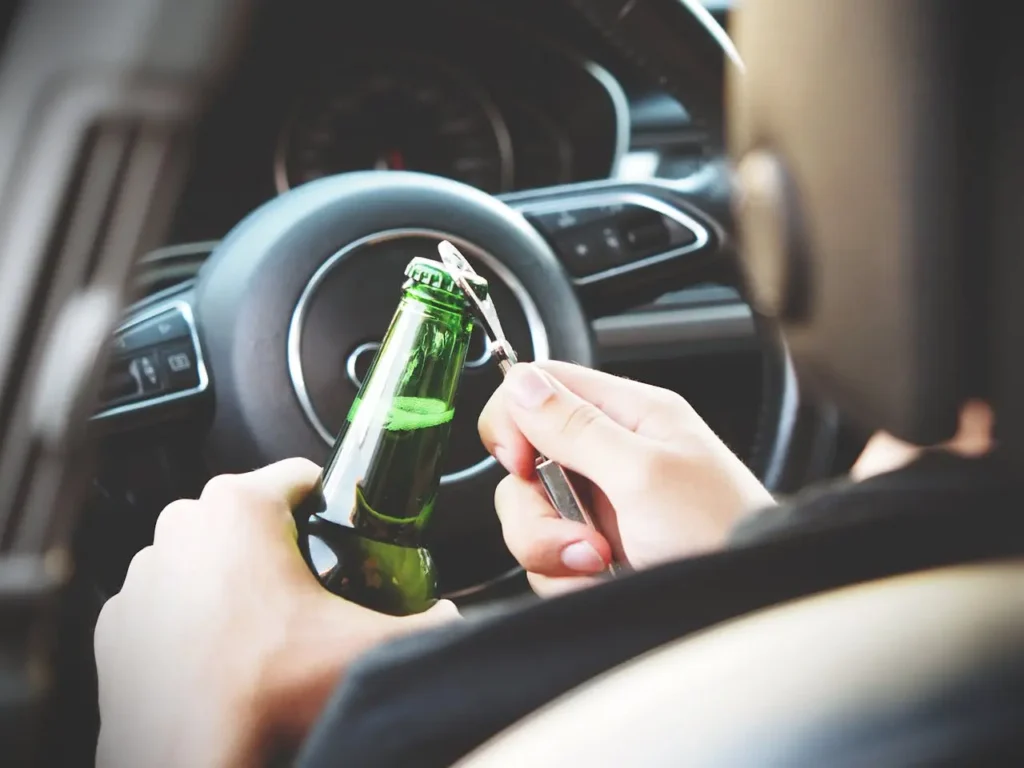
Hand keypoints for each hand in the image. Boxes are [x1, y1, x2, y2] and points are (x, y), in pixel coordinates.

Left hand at [94, 458, 457, 767]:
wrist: (193, 757)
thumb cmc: (266, 694)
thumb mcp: (371, 646)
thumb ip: (430, 622)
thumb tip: (450, 616)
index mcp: (241, 507)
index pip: (300, 474)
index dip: (331, 501)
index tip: (341, 530)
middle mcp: (182, 525)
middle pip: (250, 513)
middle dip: (280, 541)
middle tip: (310, 588)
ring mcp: (142, 572)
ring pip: (203, 553)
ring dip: (231, 576)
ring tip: (264, 625)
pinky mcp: (117, 619)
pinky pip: (166, 598)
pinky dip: (189, 614)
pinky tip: (219, 650)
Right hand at [478, 362, 773, 595]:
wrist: (746, 610)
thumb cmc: (721, 535)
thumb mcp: (644, 474)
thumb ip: (576, 427)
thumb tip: (521, 382)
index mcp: (631, 415)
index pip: (542, 385)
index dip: (515, 420)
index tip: (521, 462)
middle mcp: (610, 456)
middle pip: (524, 461)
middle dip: (537, 507)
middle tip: (579, 530)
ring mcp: (600, 507)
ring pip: (528, 516)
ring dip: (552, 549)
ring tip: (601, 562)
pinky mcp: (593, 553)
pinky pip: (544, 560)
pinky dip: (565, 578)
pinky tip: (603, 580)